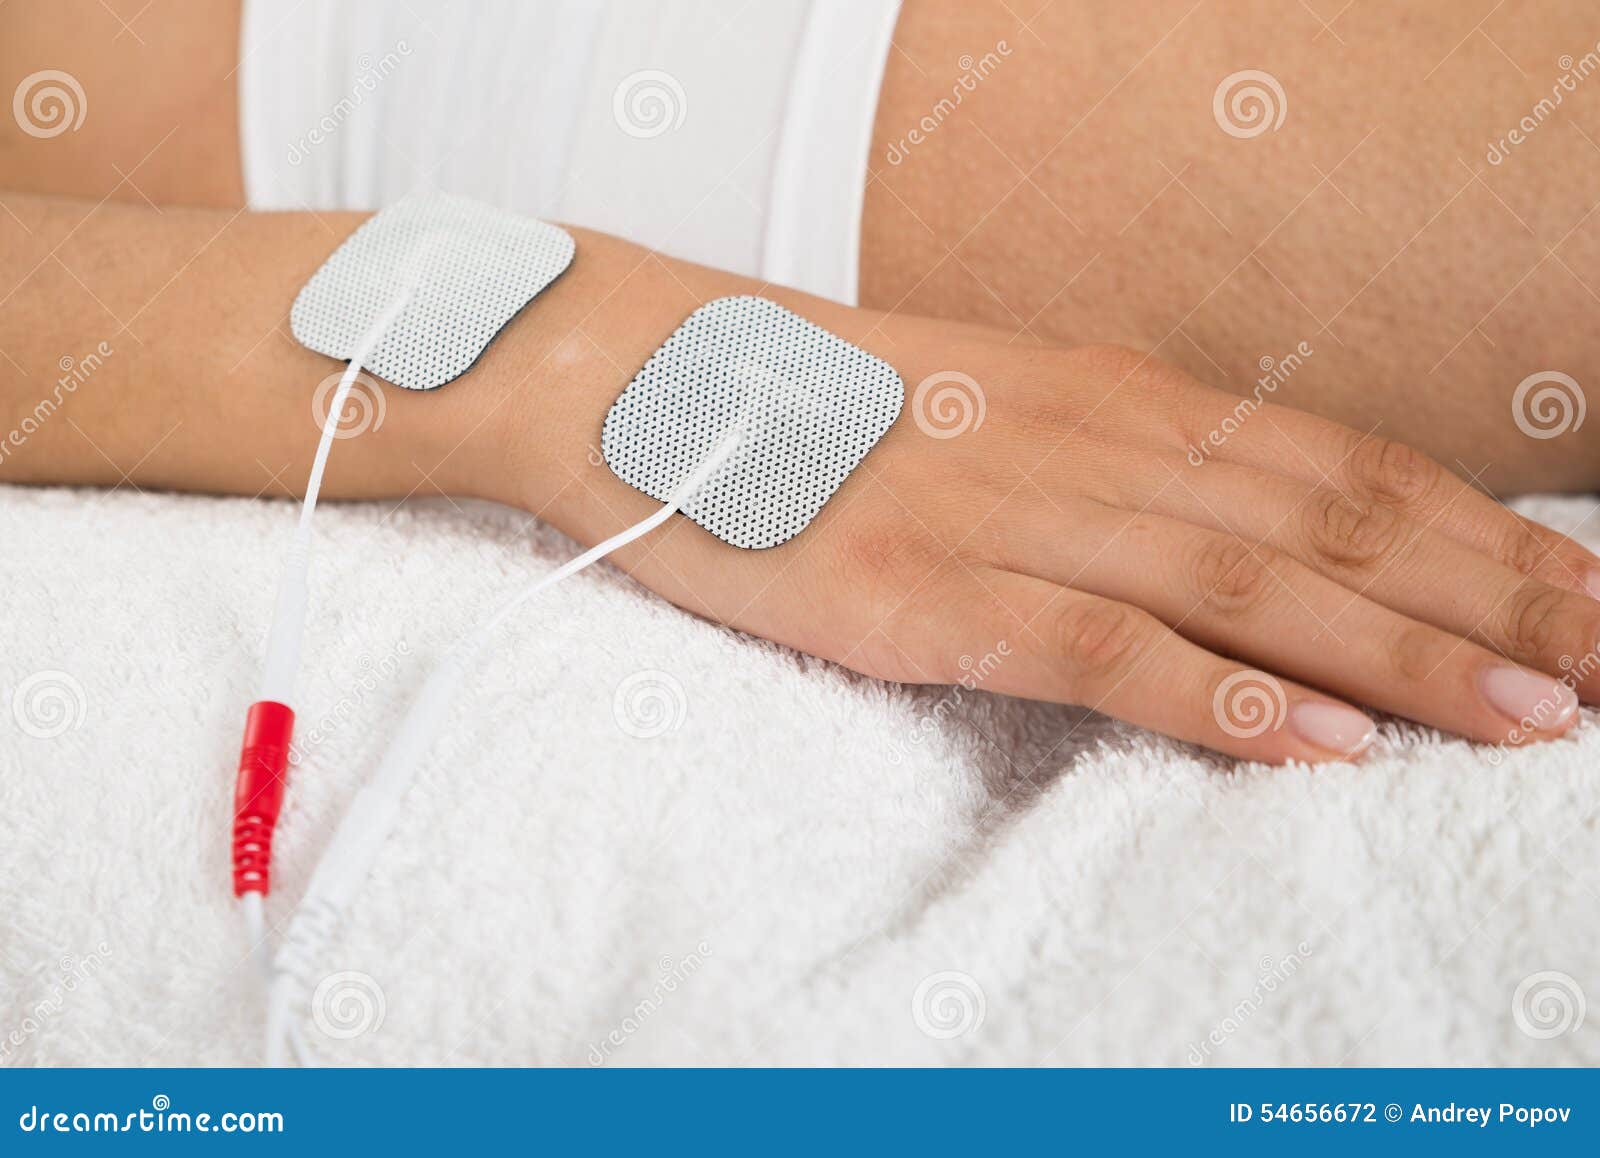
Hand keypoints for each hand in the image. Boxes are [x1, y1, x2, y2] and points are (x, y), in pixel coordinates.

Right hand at [511, 293, 1598, 763]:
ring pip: (1251, 585)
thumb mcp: (1000, 411)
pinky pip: (1103, 648)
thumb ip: (1120, 468)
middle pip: (1333, 524)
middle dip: (1490, 604)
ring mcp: (1014, 515)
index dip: (1477, 536)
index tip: (1580, 602)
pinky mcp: (931, 594)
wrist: (653, 378)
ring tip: (1530, 722)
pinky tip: (1320, 742)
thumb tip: (1232, 536)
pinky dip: (1222, 695)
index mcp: (1115, 396)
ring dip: (1401, 656)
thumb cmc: (827, 407)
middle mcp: (1093, 443)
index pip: (1341, 466)